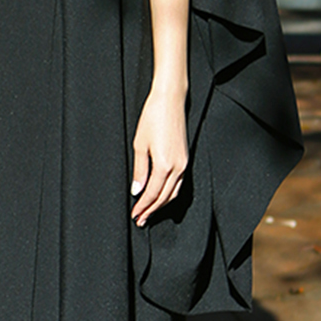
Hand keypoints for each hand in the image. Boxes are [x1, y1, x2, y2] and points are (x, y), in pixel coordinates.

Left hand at [131, 84, 187, 225]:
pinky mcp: (186, 159)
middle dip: (152, 210)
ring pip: (174, 192)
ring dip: (161, 204)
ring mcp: (184, 164)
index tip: (135, 215)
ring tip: (149, 212)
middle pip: (164, 197)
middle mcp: (178, 167)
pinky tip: (162, 197)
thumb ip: (139, 170)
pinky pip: (179, 183)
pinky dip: (170, 194)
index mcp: (165, 165)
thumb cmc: (153, 118)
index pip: (153, 194)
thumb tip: (137, 191)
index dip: (143, 207)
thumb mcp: (139, 144)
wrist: (170, 101)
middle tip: (140, 220)